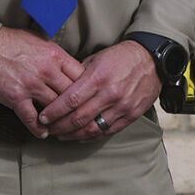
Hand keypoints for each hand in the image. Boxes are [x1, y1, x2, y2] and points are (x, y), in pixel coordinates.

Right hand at [0, 27, 83, 136]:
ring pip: (55, 107)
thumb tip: (70, 65)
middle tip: (80, 115)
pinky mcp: (15, 97)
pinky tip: (44, 133)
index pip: (82, 76)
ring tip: (64, 126)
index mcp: (56, 56)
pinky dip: (38, 128)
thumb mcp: (42, 41)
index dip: (87, 87)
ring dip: (60, 119)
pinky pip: (30, 118)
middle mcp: (47, 71)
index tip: (88, 96)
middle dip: (77, 106)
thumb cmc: (11, 41)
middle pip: (71, 94)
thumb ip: (57, 54)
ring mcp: (31, 85)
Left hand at [38, 41, 161, 141]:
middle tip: (47, 129)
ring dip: (73, 135)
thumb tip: (58, 90)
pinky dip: (91, 136)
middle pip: (78, 118)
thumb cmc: (121, 57)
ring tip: (61, 135)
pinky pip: (108, 131)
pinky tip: (81, 136)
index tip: (42, 118)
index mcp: (99, 78)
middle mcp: (111, 94)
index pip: (70, 101)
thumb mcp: (96, 59)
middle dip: (58, 127)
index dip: (53, 113)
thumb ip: (78, 76)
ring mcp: (123, 106)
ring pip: (92, 129)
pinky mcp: (132, 115)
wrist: (152, 60)